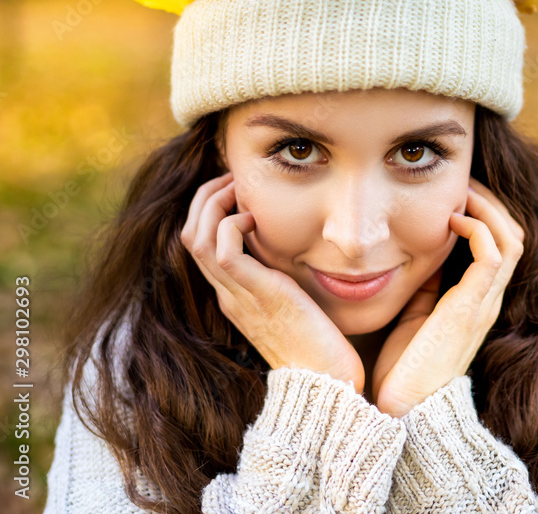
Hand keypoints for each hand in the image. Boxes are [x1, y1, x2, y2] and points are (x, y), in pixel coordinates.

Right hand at [180, 172, 365, 392]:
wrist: (325, 382)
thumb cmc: (321, 346)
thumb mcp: (298, 302)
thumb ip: (287, 277)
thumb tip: (296, 247)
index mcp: (235, 295)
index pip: (202, 244)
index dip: (211, 210)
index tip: (236, 190)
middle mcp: (228, 293)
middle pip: (189, 234)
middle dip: (205, 198)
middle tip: (232, 178)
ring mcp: (237, 295)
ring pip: (196, 237)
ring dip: (213, 203)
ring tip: (239, 187)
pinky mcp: (255, 295)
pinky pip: (222, 249)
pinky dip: (233, 223)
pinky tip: (257, 217)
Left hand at [372, 177, 524, 417]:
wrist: (403, 410)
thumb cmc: (404, 370)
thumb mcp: (417, 316)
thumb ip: (428, 288)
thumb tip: (420, 255)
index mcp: (477, 302)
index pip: (501, 246)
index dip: (485, 213)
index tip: (456, 193)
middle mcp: (488, 300)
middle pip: (515, 235)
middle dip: (491, 202)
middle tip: (462, 182)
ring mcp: (484, 304)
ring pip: (512, 239)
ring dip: (488, 207)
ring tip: (462, 191)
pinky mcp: (471, 307)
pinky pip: (493, 255)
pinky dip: (479, 228)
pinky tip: (452, 219)